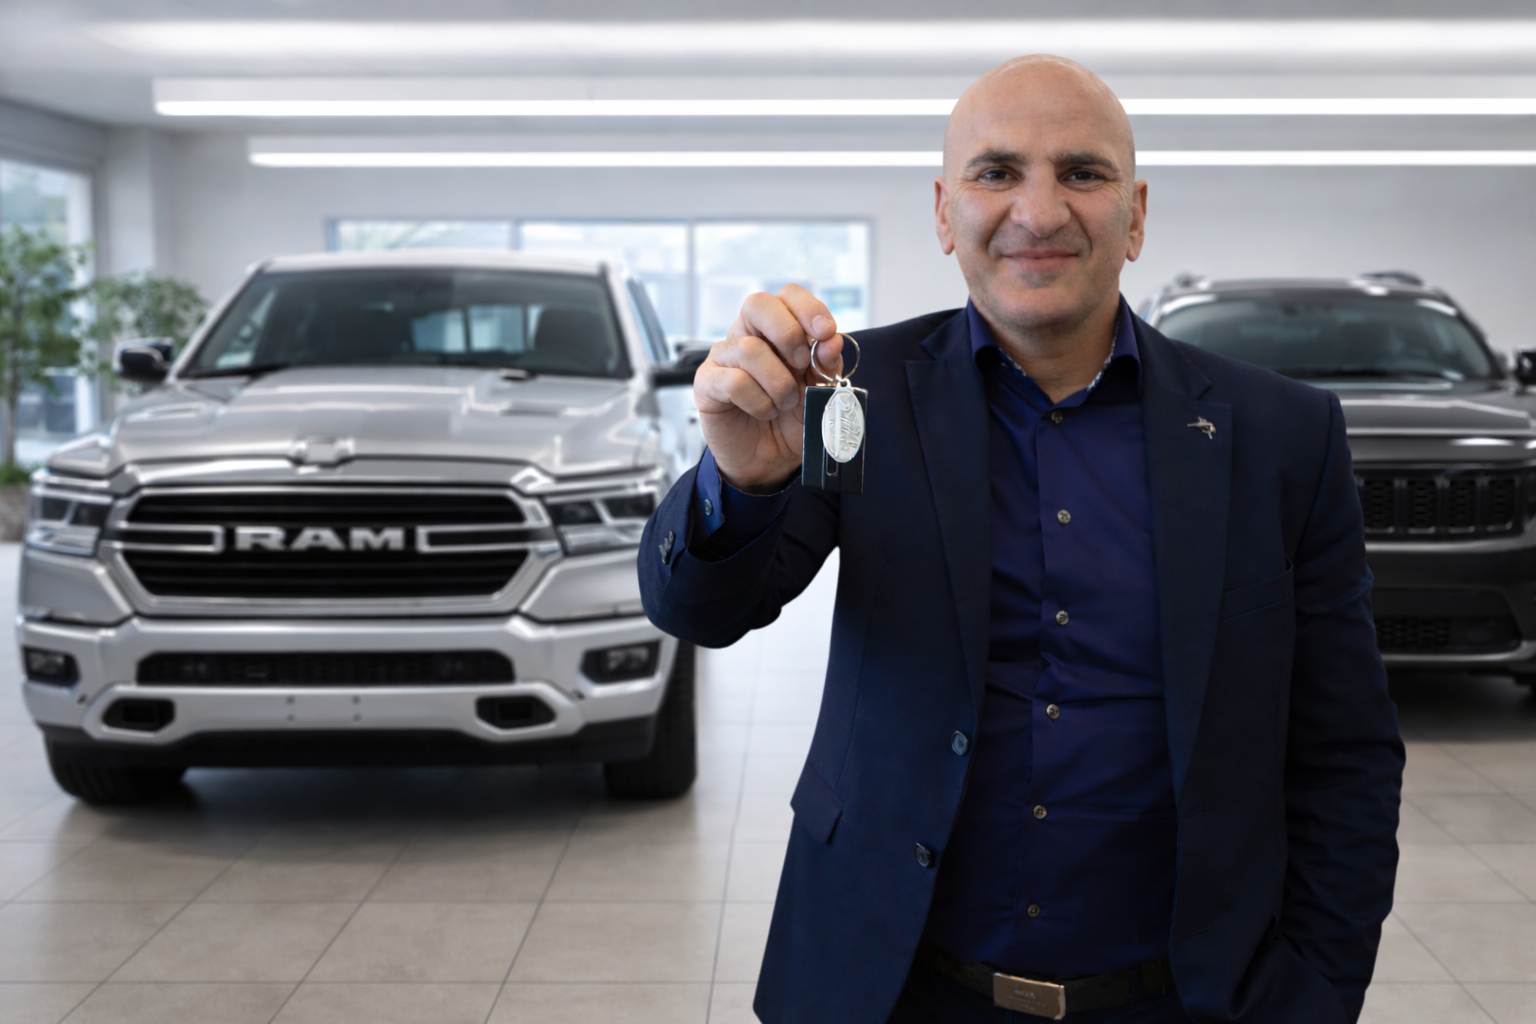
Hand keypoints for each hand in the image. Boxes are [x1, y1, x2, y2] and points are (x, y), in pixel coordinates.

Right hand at [694, 284, 844, 491]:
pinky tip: (764, 412)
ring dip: (777, 381)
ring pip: (749, 348)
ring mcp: (724, 358)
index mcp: (777, 331)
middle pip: (757, 304)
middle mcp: (747, 336)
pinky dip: (758, 401)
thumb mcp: (820, 391)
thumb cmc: (791, 421)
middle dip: (787, 332)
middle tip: (800, 364)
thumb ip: (826, 364)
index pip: (787, 296)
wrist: (770, 461)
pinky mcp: (707, 384)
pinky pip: (733, 381)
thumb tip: (831, 341)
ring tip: (784, 403)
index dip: (808, 308)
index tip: (826, 332)